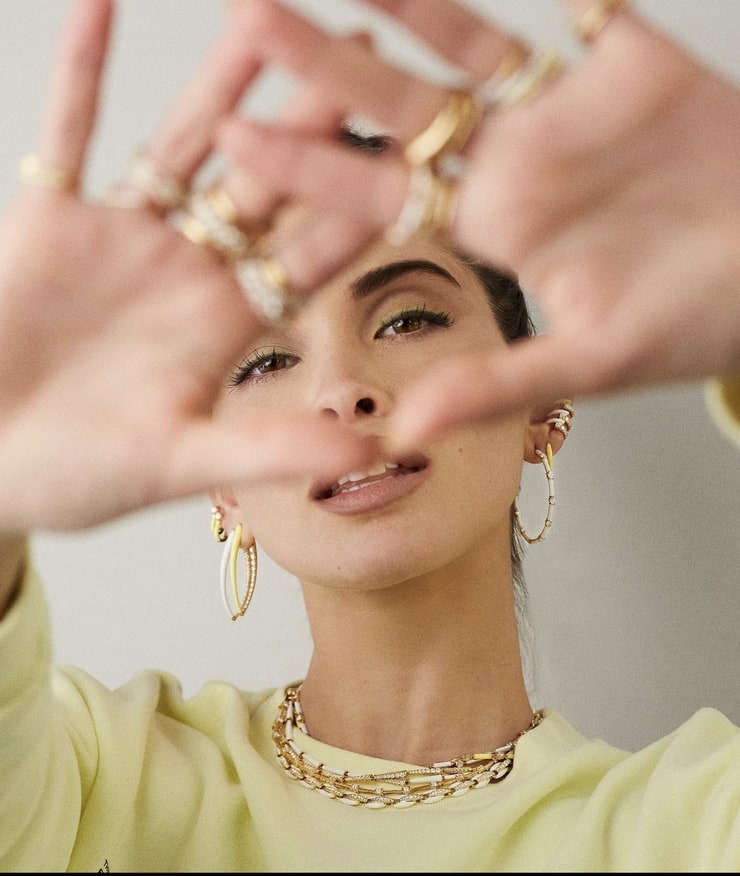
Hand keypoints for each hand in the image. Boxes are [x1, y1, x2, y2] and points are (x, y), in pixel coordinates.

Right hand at [0, 0, 376, 533]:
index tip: (416, 158)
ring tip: (263, 9)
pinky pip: (68, 132)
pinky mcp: (53, 216)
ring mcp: (125, 237)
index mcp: (230, 323)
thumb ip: (270, 450)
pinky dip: (79, 73)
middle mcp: (191, 270)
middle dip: (308, 120)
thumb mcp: (176, 463)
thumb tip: (372, 452)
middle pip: (262, 183)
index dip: (360, 208)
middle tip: (363, 51)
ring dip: (218, 81)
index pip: (310, 257)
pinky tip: (97, 2)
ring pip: (181, 143)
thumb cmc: (73, 476)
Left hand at [218, 0, 739, 443]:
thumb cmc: (695, 323)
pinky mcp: (618, 59)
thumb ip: (493, 386)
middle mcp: (507, 168)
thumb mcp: (590, 360)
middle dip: (325, 68)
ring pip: (461, 47)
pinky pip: (567, 5)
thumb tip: (400, 434)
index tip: (236, 141)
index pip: (380, 197)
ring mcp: (556, 111)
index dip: (309, 172)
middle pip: (398, 112)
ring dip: (398, 4)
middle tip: (249, 20)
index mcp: (488, 231)